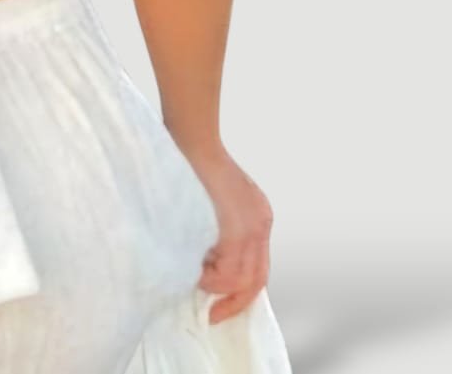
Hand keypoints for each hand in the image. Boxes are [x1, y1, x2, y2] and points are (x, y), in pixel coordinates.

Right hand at [185, 147, 272, 324]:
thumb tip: (201, 253)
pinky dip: (212, 278)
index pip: (258, 264)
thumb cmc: (190, 161)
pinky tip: (196, 268)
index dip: (241, 289)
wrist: (191, 137)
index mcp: (257, 215)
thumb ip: (215, 223)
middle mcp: (261, 222)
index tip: (221, 303)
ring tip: (196, 276)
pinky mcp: (238, 228)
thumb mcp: (212, 196)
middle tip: (214, 315)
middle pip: (258, 279)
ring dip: (218, 287)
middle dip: (236, 302)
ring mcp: (252, 226)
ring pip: (244, 279)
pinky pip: (230, 270)